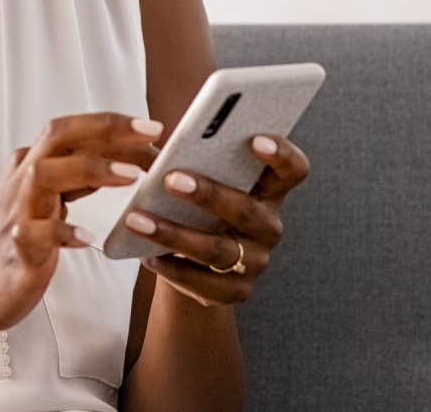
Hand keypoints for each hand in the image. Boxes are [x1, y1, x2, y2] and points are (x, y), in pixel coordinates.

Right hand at [0, 112, 163, 335]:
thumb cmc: (14, 244)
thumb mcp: (49, 201)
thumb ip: (77, 178)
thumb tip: (123, 158)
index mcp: (31, 166)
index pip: (72, 130)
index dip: (112, 125)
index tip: (152, 128)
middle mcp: (21, 180)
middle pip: (59, 136)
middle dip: (106, 130)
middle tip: (152, 135)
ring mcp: (16, 212)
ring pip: (45, 174)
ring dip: (91, 169)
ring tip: (132, 175)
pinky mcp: (15, 248)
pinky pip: (36, 233)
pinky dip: (63, 231)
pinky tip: (90, 238)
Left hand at [127, 133, 310, 305]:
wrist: (194, 262)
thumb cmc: (197, 207)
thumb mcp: (203, 181)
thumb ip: (196, 161)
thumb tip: (155, 141)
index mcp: (269, 190)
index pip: (292, 170)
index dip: (281, 154)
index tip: (256, 139)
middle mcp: (269, 226)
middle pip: (247, 210)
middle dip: (208, 194)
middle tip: (170, 179)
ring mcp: (255, 261)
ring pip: (218, 249)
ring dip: (174, 234)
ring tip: (137, 220)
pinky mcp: (236, 291)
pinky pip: (204, 282)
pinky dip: (171, 268)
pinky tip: (146, 255)